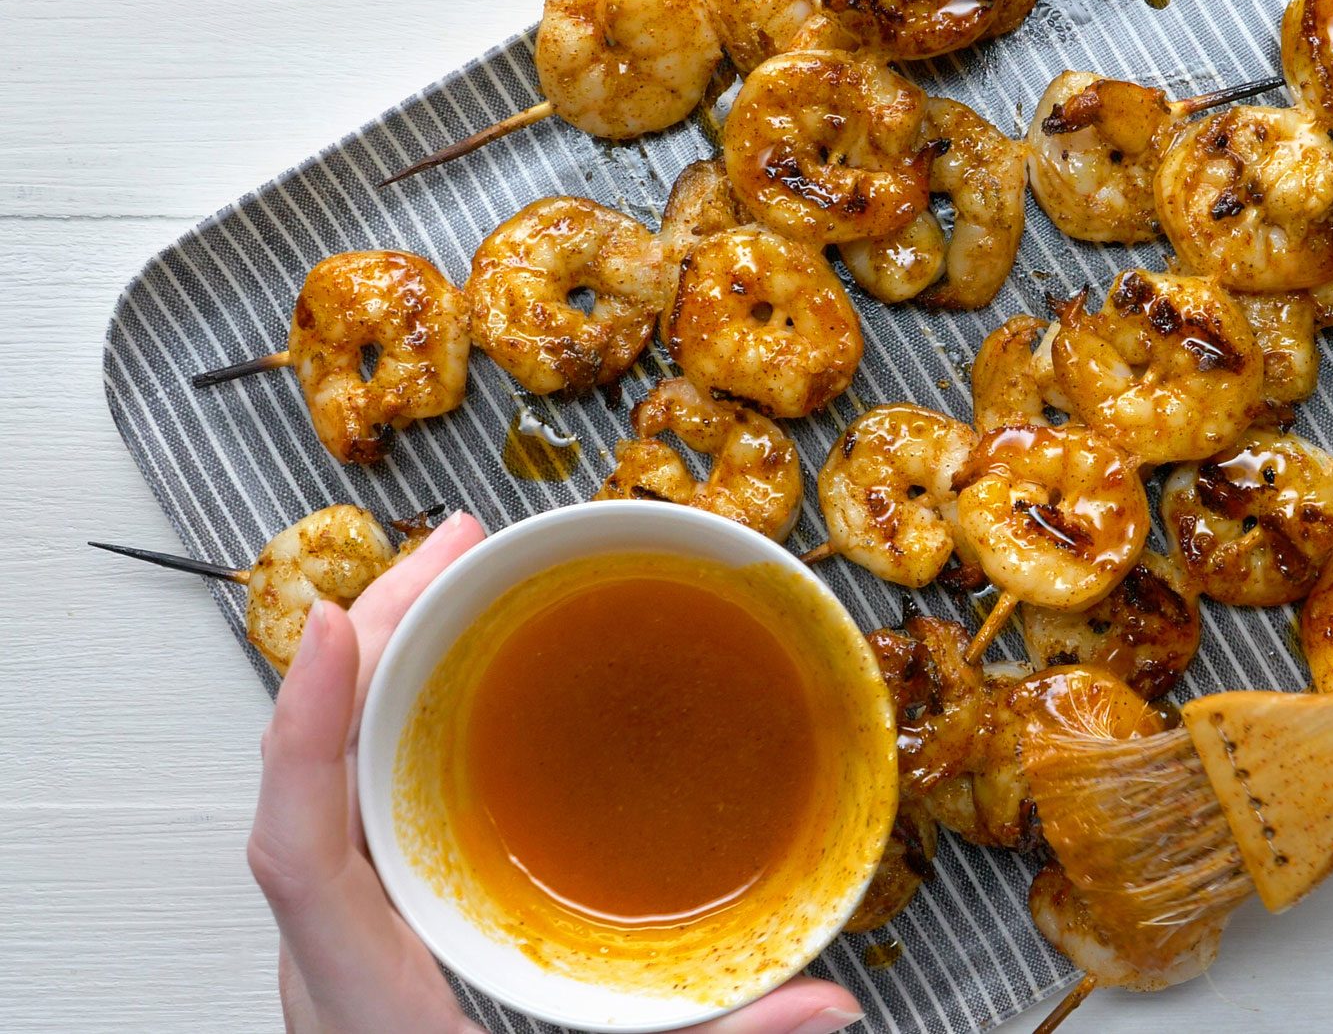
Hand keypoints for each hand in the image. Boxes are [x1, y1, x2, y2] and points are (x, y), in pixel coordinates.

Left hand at [246, 511, 862, 1033]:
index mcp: (368, 1000)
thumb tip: (826, 1007)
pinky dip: (394, 733)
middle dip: (378, 642)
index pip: (299, 846)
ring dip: (382, 677)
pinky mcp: (374, 947)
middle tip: (456, 549)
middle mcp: (337, 965)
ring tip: (451, 591)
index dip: (307, 728)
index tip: (332, 620)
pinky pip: (359, 814)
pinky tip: (448, 705)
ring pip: (329, 788)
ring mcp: (348, 953)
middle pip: (315, 779)